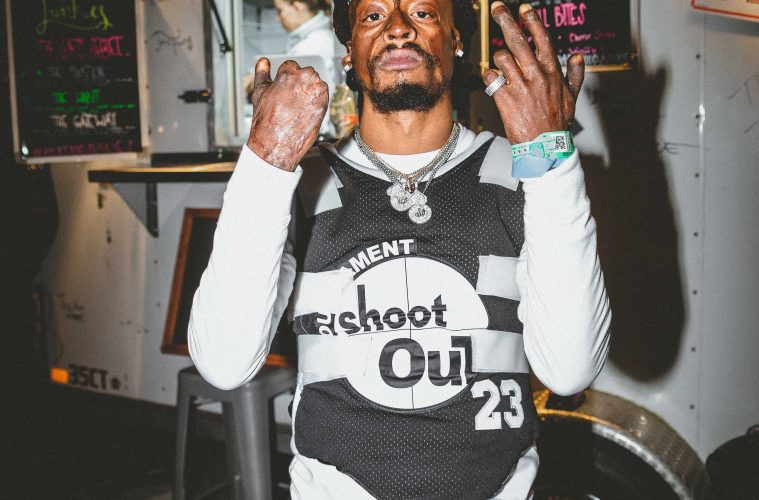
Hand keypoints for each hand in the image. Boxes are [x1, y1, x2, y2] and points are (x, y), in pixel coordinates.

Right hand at [246, 58, 328, 171]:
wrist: (277, 142)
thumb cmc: (267, 120)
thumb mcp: (259, 92)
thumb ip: (262, 73)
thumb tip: (263, 62)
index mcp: (288, 73)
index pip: (292, 65)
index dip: (287, 78)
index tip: (285, 88)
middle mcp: (305, 79)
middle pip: (306, 73)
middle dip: (299, 83)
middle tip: (291, 99)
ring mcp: (316, 91)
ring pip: (316, 83)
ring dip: (309, 90)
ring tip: (298, 106)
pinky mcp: (324, 103)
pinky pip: (323, 95)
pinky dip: (317, 100)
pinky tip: (306, 110)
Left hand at [484, 2, 584, 143]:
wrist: (545, 146)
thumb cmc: (557, 122)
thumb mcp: (571, 97)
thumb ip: (575, 75)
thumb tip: (578, 57)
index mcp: (552, 71)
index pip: (542, 38)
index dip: (532, 20)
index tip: (524, 8)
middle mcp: (536, 75)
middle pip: (518, 40)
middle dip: (505, 20)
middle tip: (497, 8)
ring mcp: (521, 86)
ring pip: (502, 58)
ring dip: (498, 59)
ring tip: (501, 67)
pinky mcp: (506, 99)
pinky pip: (491, 78)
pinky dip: (489, 77)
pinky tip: (493, 82)